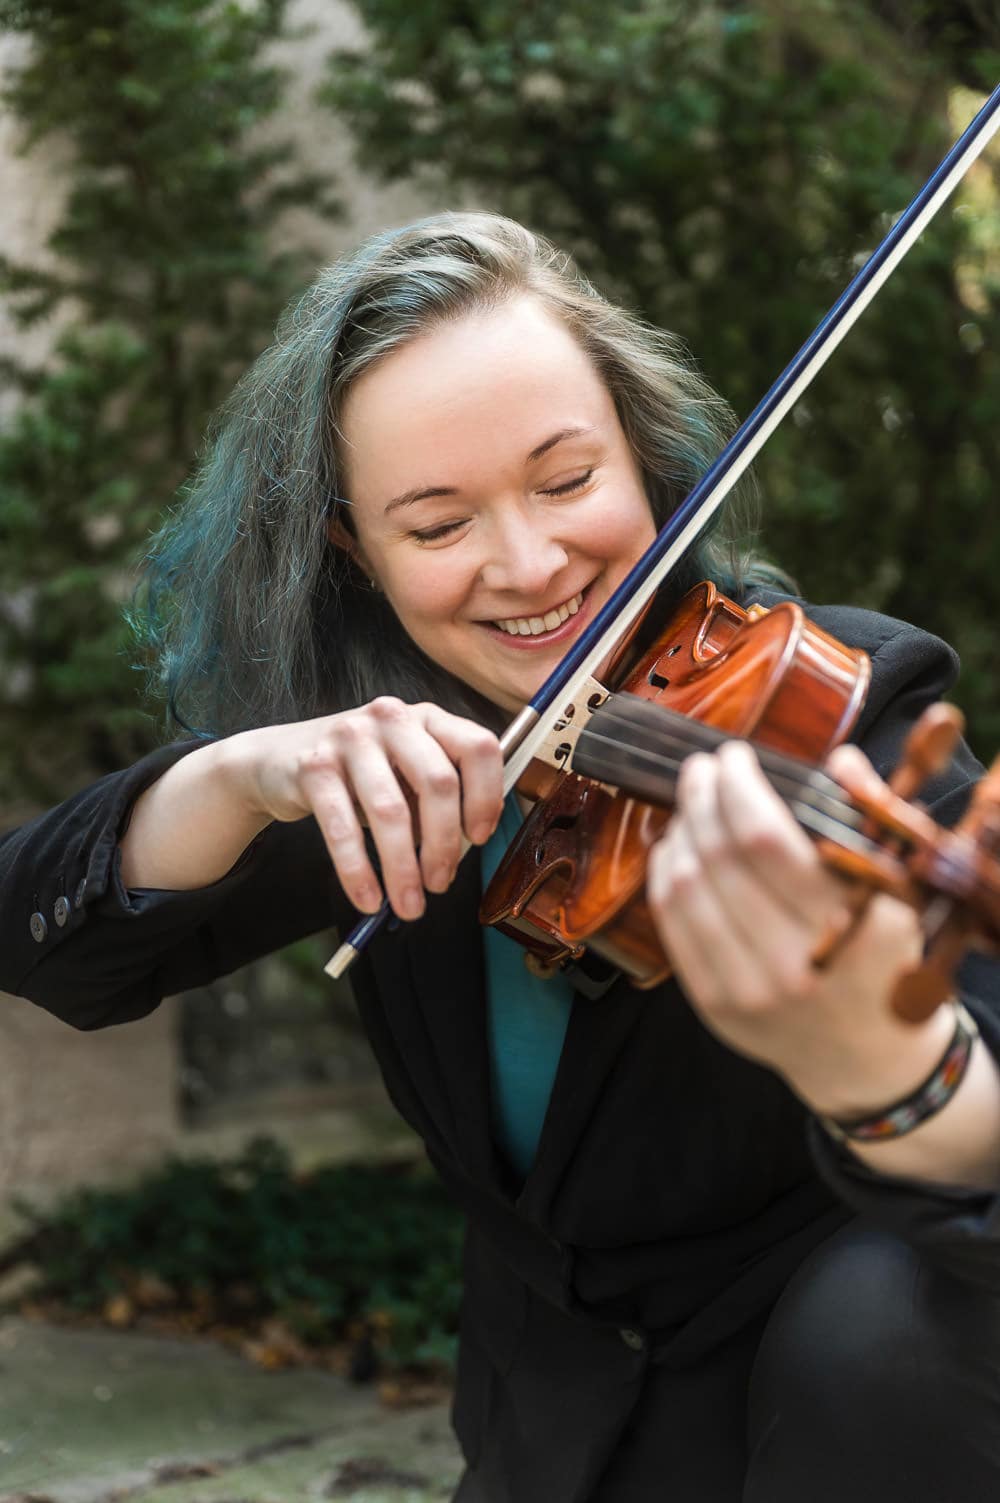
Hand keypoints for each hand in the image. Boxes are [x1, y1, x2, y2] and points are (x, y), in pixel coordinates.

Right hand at [229, 698, 503, 921]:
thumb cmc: (357, 774)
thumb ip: (438, 799)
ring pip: (391, 810)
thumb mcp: (404, 774)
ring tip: (409, 905)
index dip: (487, 797)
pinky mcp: (314, 765)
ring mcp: (351, 737)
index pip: (478, 747)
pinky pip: (342, 828)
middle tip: (440, 884)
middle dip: (444, 845)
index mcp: (428, 718)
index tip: (480, 838)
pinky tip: (367, 898)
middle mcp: (393, 718)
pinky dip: (358, 872)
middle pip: (438, 783)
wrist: (277, 760)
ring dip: (403, 869)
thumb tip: (464, 850)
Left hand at [645, 739, 953, 1116]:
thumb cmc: (880, 956)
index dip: (737, 787)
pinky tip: (675, 850)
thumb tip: (837, 758)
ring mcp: (748, 986)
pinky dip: (664, 875)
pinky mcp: (714, 1004)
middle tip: (701, 770)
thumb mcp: (895, 888)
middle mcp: (794, 960)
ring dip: (679, 832)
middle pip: (717, 856)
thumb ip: (868, 818)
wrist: (866, 1053)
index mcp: (845, 923)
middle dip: (701, 798)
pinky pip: (671, 924)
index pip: (763, 837)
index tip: (733, 757)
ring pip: (685, 887)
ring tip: (691, 808)